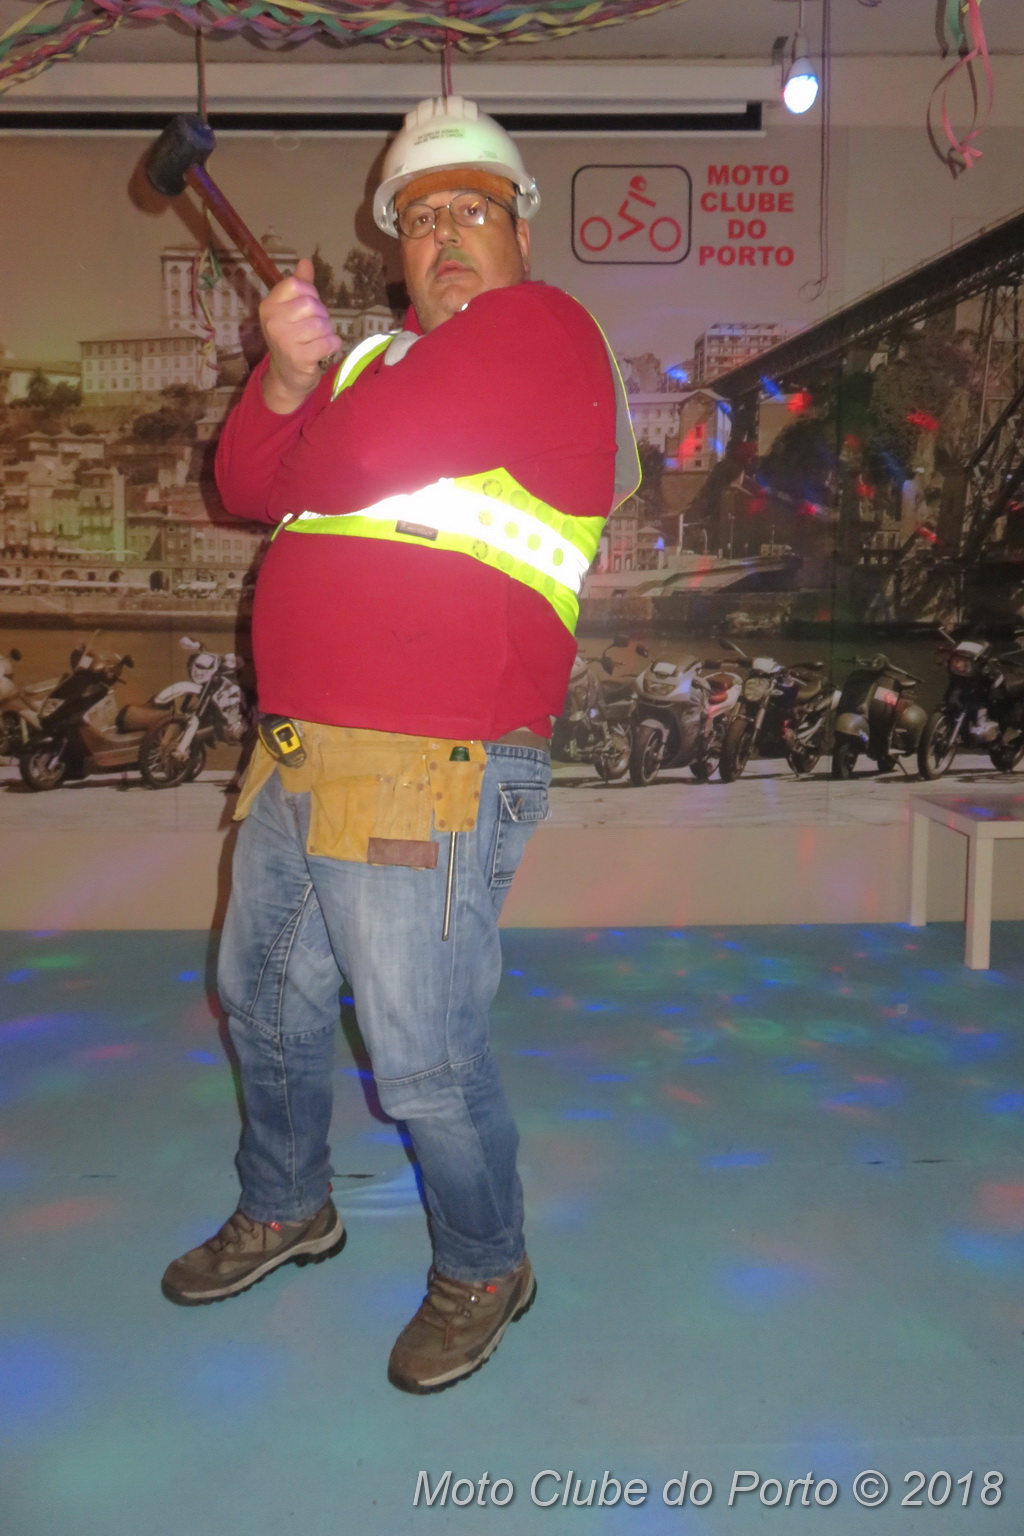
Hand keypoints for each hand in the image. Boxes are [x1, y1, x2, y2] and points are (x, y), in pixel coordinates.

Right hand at [259, 257, 337, 413]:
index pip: (297, 285)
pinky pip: (328, 343)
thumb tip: (306, 261)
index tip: (307, 309)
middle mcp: (272, 321)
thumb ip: (300, 286)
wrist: (287, 376)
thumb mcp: (292, 310)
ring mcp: (283, 340)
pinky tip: (323, 350)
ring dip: (327, 332)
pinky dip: (332, 345)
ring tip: (317, 340)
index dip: (311, 294)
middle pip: (311, 304)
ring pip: (322, 324)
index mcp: (269, 305)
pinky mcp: (298, 357)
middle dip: (321, 315)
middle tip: (314, 329)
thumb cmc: (293, 339)